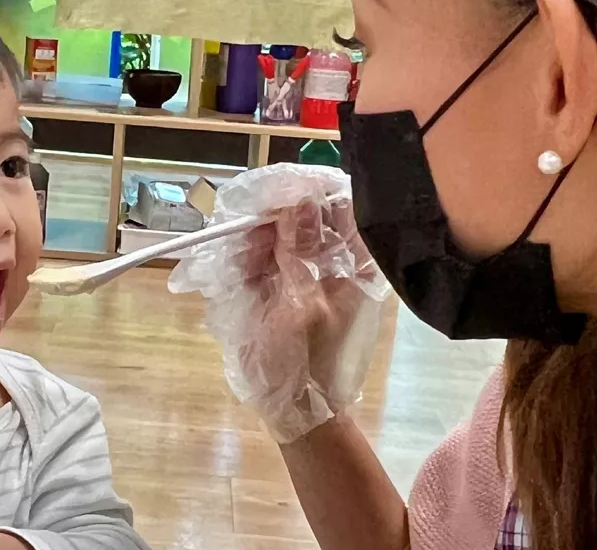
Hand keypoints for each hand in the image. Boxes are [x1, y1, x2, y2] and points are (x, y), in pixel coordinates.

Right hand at [169, 164, 389, 443]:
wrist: (292, 406)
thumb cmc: (308, 359)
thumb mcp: (306, 304)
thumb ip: (303, 252)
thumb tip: (302, 201)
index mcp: (355, 261)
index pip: (339, 202)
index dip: (309, 191)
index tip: (276, 193)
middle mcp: (331, 257)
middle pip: (302, 210)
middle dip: (273, 215)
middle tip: (251, 230)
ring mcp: (302, 267)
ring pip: (275, 228)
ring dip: (254, 237)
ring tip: (246, 261)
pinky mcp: (277, 279)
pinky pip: (259, 251)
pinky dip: (245, 256)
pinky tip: (240, 270)